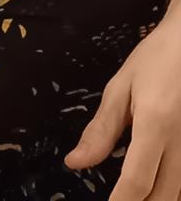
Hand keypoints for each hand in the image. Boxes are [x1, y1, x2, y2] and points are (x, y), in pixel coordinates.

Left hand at [65, 13, 180, 200]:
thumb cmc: (156, 59)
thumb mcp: (120, 87)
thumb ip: (101, 129)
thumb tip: (75, 162)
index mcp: (156, 125)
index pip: (137, 182)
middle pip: (162, 197)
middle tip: (116, 200)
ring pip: (179, 193)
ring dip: (156, 199)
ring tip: (132, 193)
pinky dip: (172, 189)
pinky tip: (155, 183)